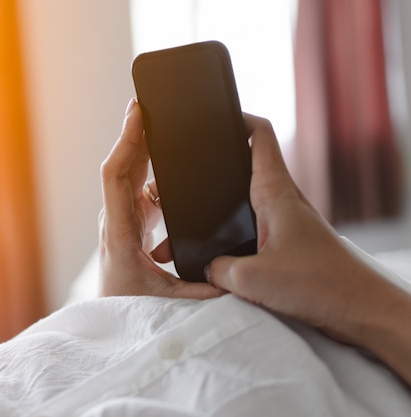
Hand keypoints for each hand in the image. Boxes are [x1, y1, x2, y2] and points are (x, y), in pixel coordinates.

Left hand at [99, 98, 223, 299]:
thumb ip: (205, 290)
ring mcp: (125, 217)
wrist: (111, 319)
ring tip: (162, 119)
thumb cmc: (131, 309)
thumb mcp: (171, 302)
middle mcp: (118, 219)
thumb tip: (237, 278)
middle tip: (151, 103)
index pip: (116, 176)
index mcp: (121, 233)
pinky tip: (170, 155)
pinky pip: (143, 185)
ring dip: (145, 146)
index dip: (125, 141)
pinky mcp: (135, 220)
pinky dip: (155, 167)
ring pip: (133, 172)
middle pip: (125, 165)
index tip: (137, 114)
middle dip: (137, 132)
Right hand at [205, 115, 410, 382]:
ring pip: (251, 201)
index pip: (259, 136)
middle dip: (220, 164)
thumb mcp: (250, 279)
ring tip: (199, 214)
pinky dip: (237, 233)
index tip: (215, 116)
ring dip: (226, 204)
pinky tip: (223, 253)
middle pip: (249, 166)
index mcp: (275, 193)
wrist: (362, 310)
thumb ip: (217, 268)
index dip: (238, 118)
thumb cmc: (319, 286)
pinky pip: (257, 229)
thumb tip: (208, 267)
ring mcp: (289, 223)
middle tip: (193, 171)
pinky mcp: (291, 245)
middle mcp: (284, 201)